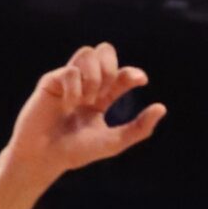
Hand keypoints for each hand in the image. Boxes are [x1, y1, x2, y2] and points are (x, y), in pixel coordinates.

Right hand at [8, 45, 165, 176]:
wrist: (46, 157)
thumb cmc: (77, 151)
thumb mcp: (114, 142)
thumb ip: (139, 128)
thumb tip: (161, 107)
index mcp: (102, 97)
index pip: (121, 75)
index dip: (132, 73)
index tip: (141, 80)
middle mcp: (86, 84)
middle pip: (104, 52)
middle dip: (111, 66)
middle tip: (107, 91)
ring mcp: (68, 80)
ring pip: (88, 53)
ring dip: (94, 75)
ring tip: (88, 100)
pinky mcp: (51, 80)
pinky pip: (70, 70)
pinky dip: (76, 88)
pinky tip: (70, 104)